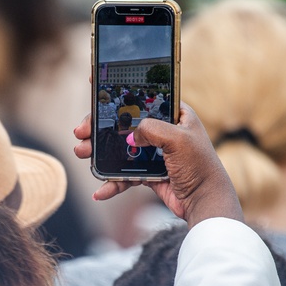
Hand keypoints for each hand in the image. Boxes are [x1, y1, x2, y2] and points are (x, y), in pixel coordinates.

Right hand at [74, 104, 242, 226]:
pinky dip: (111, 182)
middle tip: (81, 131)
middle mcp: (163, 131)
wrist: (204, 201)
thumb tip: (131, 135)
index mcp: (174, 115)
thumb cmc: (199, 167)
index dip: (120, 92)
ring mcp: (154, 152)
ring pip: (119, 149)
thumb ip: (151, 128)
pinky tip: (100, 190)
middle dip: (100, 127)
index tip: (97, 84)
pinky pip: (124, 175)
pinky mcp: (149, 173)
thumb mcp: (178, 139)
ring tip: (82, 153)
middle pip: (124, 124)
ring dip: (99, 152)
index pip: (143, 97)